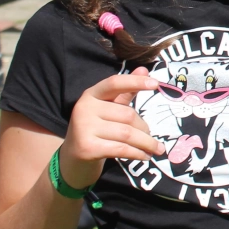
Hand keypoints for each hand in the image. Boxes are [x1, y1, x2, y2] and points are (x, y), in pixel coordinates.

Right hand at [58, 69, 164, 189]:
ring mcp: (83, 128)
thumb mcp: (108, 108)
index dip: (135, 82)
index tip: (156, 84)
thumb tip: (144, 69)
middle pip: (127, 115)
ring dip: (146, 143)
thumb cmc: (96, 128)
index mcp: (91, 94)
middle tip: (152, 138)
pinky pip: (121, 149)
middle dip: (144, 128)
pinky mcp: (87, 148)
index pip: (114, 83)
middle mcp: (84, 108)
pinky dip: (137, 153)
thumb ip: (126, 91)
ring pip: (127, 134)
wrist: (72, 158)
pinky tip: (145, 156)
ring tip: (156, 149)